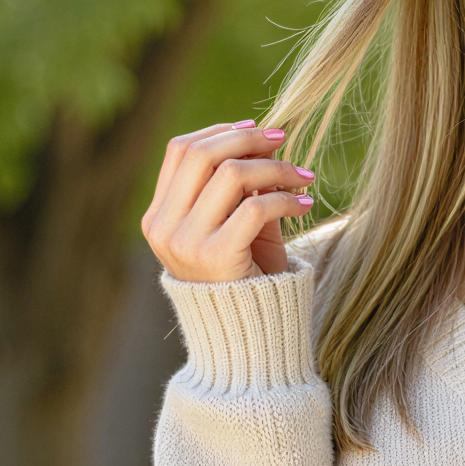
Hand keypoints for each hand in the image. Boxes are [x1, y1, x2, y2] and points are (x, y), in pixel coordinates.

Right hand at [141, 121, 315, 281]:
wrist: (248, 337)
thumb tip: (262, 138)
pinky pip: (255, 207)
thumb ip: (237, 187)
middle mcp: (164, 228)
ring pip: (231, 174)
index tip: (257, 129)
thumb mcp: (233, 226)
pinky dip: (286, 199)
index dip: (220, 131)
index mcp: (158, 216)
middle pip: (202, 154)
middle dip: (248, 139)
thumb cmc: (244, 276)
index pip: (180, 151)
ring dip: (274, 168)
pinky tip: (306, 204)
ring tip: (304, 176)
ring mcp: (185, 243)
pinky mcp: (216, 257)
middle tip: (284, 139)